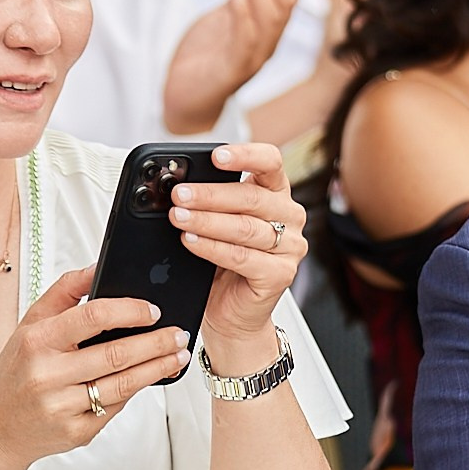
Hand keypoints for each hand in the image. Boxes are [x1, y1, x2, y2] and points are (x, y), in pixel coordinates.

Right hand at [0, 266, 187, 469]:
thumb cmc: (15, 371)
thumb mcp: (29, 325)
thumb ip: (65, 292)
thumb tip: (99, 265)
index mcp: (36, 340)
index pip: (92, 316)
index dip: (130, 310)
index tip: (154, 310)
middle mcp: (47, 374)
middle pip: (116, 354)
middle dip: (156, 343)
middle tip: (180, 334)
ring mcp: (62, 406)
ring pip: (123, 385)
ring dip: (157, 368)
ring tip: (178, 356)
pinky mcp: (75, 433)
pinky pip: (115, 408)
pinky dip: (135, 391)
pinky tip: (149, 379)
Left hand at [162, 0, 298, 134]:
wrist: (184, 95)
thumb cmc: (205, 55)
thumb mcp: (224, 17)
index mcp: (268, 31)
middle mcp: (267, 45)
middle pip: (285, 4)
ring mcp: (252, 60)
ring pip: (270, 19)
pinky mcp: (232, 73)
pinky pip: (246, 42)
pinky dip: (243, 14)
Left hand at [172, 140, 307, 354]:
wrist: (233, 315)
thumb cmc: (224, 266)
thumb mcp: (217, 224)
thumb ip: (209, 203)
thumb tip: (178, 184)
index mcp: (276, 194)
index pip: (271, 162)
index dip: (245, 155)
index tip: (216, 155)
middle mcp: (290, 217)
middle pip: (252, 197)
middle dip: (210, 195)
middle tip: (179, 194)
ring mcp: (290, 247)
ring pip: (245, 228)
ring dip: (206, 221)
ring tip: (178, 218)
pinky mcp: (281, 275)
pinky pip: (242, 257)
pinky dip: (212, 248)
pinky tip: (191, 242)